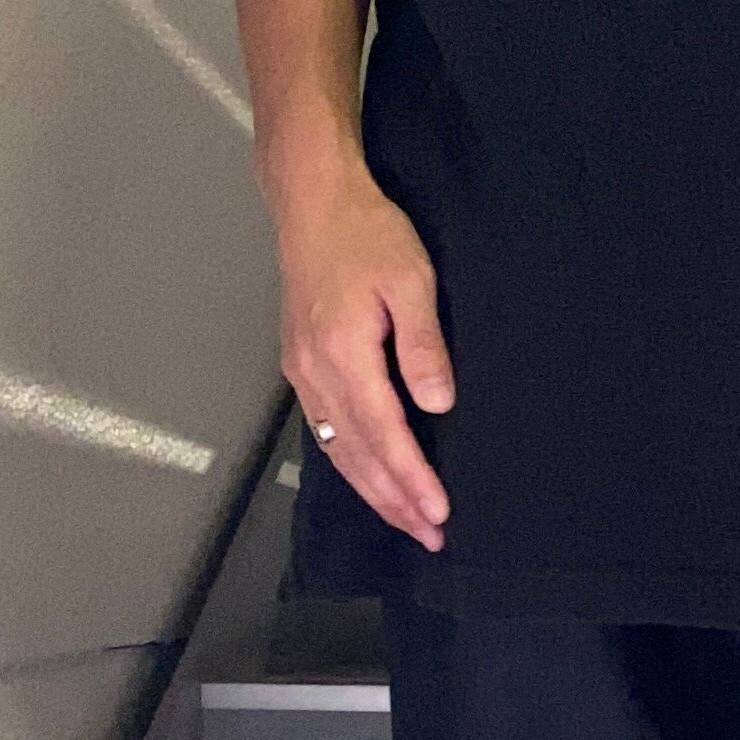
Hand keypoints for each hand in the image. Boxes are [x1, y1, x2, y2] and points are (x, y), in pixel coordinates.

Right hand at [274, 154, 453, 549]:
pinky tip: (368, 477)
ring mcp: (303, 371)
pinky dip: (349, 462)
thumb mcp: (412, 280)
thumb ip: (423, 345)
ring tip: (405, 520)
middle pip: (356, 455)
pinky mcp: (301, 363)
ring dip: (372, 490)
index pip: (384, 434)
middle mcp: (316, 373)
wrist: (314, 203)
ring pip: (337, 448)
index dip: (411, 479)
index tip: (438, 513)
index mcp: (344, 355)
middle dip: (394, 501)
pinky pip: (325, 429)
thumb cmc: (368, 234)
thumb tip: (438, 404)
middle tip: (430, 536)